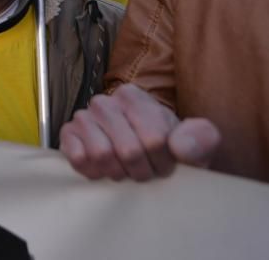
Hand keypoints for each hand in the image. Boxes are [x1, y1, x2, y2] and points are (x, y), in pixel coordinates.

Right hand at [59, 83, 219, 180]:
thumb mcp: (196, 142)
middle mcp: (104, 101)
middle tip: (146, 170)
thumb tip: (181, 147)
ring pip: (102, 155)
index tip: (166, 163)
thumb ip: (201, 138)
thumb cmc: (168, 148)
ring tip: (126, 170)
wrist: (142, 155)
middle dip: (142, 170)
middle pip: (128, 151)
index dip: (163, 162)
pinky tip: (104, 170)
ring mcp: (83, 117)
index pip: (154, 139)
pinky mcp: (68, 136)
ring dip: (119, 173)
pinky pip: (78, 159)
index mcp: (133, 96)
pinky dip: (94, 172)